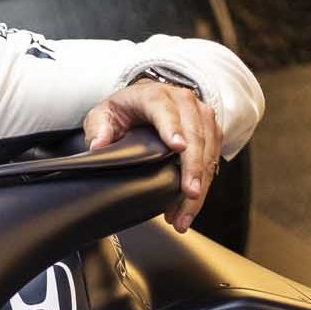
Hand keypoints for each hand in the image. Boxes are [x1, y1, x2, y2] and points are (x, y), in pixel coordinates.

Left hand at [83, 78, 223, 232]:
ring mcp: (201, 116)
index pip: (165, 111)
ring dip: (200, 184)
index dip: (172, 129)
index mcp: (154, 96)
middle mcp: (184, 102)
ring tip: (185, 214)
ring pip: (208, 150)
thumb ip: (98, 129)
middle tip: (188, 195)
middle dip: (193, 168)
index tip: (177, 148)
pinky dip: (204, 185)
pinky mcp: (211, 131)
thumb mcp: (102, 115)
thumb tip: (97, 147)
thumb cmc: (124, 109)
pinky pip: (213, 159)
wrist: (144, 100)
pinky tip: (190, 206)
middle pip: (194, 135)